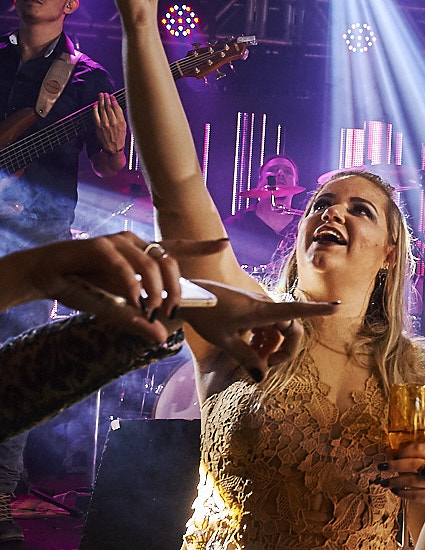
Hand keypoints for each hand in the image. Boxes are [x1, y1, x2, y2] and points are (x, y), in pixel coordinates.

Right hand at [7, 232, 222, 343]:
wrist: (46, 276)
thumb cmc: (82, 288)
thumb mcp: (114, 309)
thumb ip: (136, 320)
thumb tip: (161, 336)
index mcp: (141, 253)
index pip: (176, 248)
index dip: (201, 245)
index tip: (225, 244)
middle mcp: (133, 243)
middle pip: (168, 261)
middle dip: (175, 288)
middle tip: (173, 311)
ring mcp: (117, 242)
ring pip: (149, 264)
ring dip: (155, 291)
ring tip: (152, 311)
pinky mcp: (99, 246)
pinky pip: (123, 267)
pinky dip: (131, 287)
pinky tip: (133, 302)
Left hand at [92, 92, 126, 155]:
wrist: (113, 147)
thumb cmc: (119, 136)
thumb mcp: (124, 126)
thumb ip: (120, 116)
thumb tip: (116, 106)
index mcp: (121, 121)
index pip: (116, 107)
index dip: (113, 100)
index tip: (112, 96)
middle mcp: (113, 121)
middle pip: (109, 107)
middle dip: (107, 99)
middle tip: (105, 94)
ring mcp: (105, 123)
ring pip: (102, 109)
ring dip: (101, 101)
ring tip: (101, 96)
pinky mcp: (98, 126)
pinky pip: (96, 115)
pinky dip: (95, 109)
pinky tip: (95, 104)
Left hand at [176, 280, 338, 380]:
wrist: (188, 296)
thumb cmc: (206, 316)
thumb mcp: (225, 341)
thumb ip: (246, 358)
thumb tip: (262, 377)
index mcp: (262, 312)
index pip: (297, 312)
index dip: (319, 310)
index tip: (338, 307)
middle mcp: (265, 306)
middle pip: (290, 328)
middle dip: (284, 348)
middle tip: (266, 363)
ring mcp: (259, 305)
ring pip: (278, 328)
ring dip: (270, 344)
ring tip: (251, 356)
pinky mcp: (251, 307)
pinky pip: (267, 324)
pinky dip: (262, 337)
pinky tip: (247, 344)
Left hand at [368, 443, 424, 504]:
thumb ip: (416, 457)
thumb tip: (392, 455)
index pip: (418, 448)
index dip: (403, 451)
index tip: (394, 455)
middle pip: (412, 464)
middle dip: (394, 465)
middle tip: (383, 467)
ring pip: (411, 480)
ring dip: (395, 481)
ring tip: (385, 482)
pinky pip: (414, 495)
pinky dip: (402, 493)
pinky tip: (396, 491)